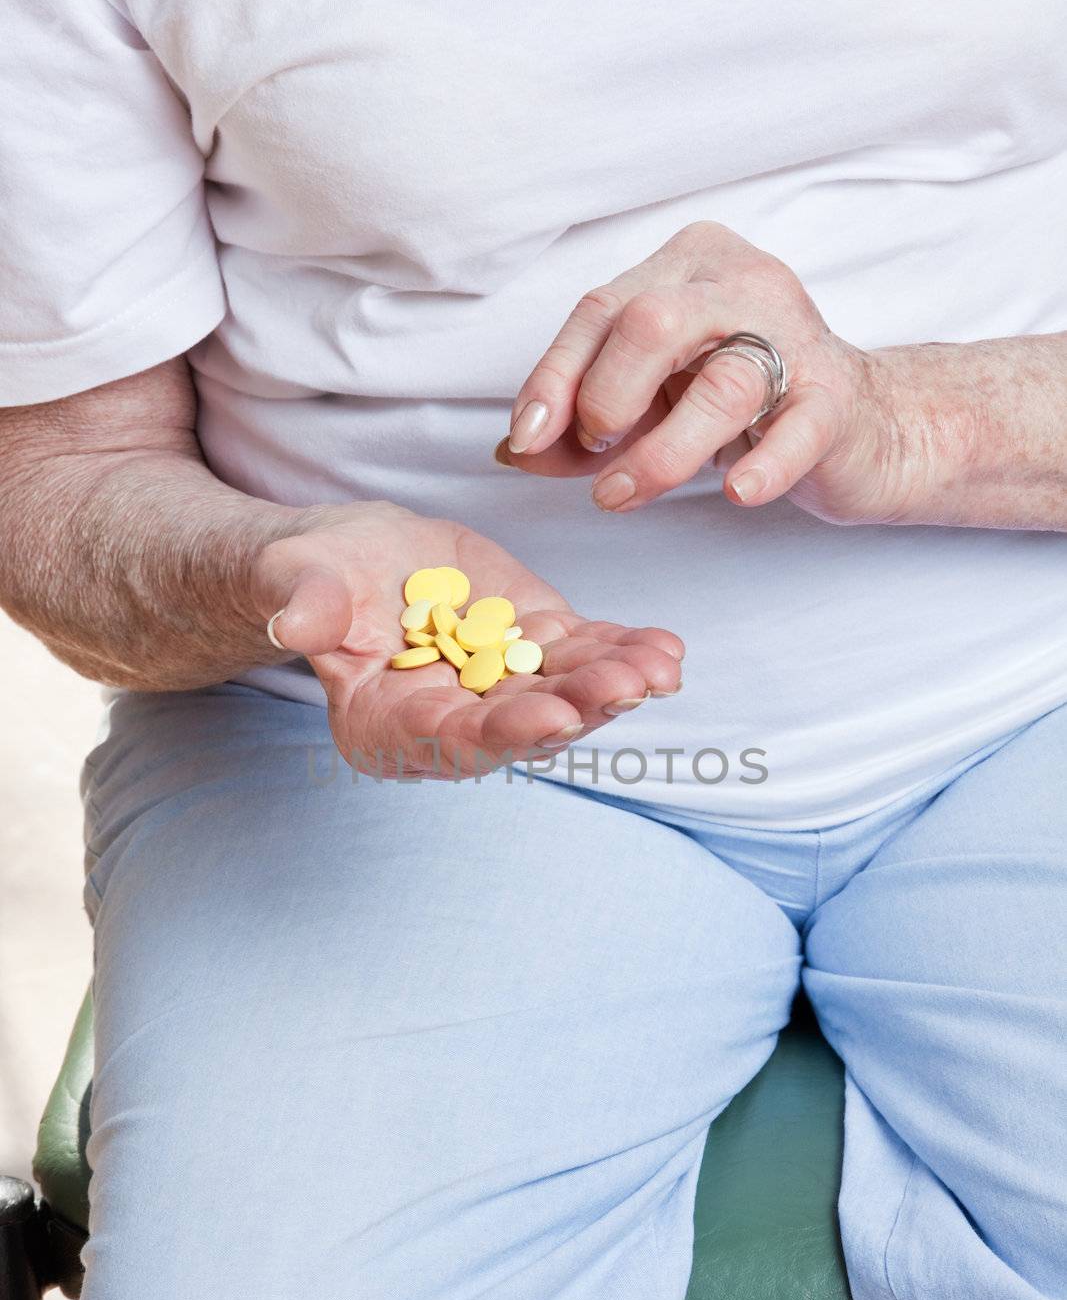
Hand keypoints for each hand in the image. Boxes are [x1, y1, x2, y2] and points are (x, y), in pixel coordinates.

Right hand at [249, 500, 683, 777]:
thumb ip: (304, 605)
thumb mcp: (298, 580)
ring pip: (566, 692)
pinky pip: (585, 656)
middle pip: (523, 725)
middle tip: (628, 687)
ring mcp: (502, 686)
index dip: (505, 731)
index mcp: (389, 727)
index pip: (452, 740)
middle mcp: (455, 722)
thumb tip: (294, 623)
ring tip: (659, 667)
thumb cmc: (310, 577)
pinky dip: (625, 653)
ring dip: (616, 684)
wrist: (350, 560)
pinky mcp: (535, 646)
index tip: (554, 717)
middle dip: (579, 708)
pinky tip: (665, 649)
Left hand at [497, 219, 946, 525]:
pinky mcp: (837, 396)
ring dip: (660, 454)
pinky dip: (763, 465)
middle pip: (653, 323)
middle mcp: (742, 282)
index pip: (602, 310)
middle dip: (606, 397)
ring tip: (623, 496)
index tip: (526, 439)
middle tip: (596, 452)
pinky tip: (736, 493)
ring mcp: (798, 335)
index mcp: (685, 266)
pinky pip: (798, 428)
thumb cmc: (739, 408)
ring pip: (720, 384)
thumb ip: (582, 426)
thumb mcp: (648, 406)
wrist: (857, 425)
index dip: (554, 377)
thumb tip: (516, 452)